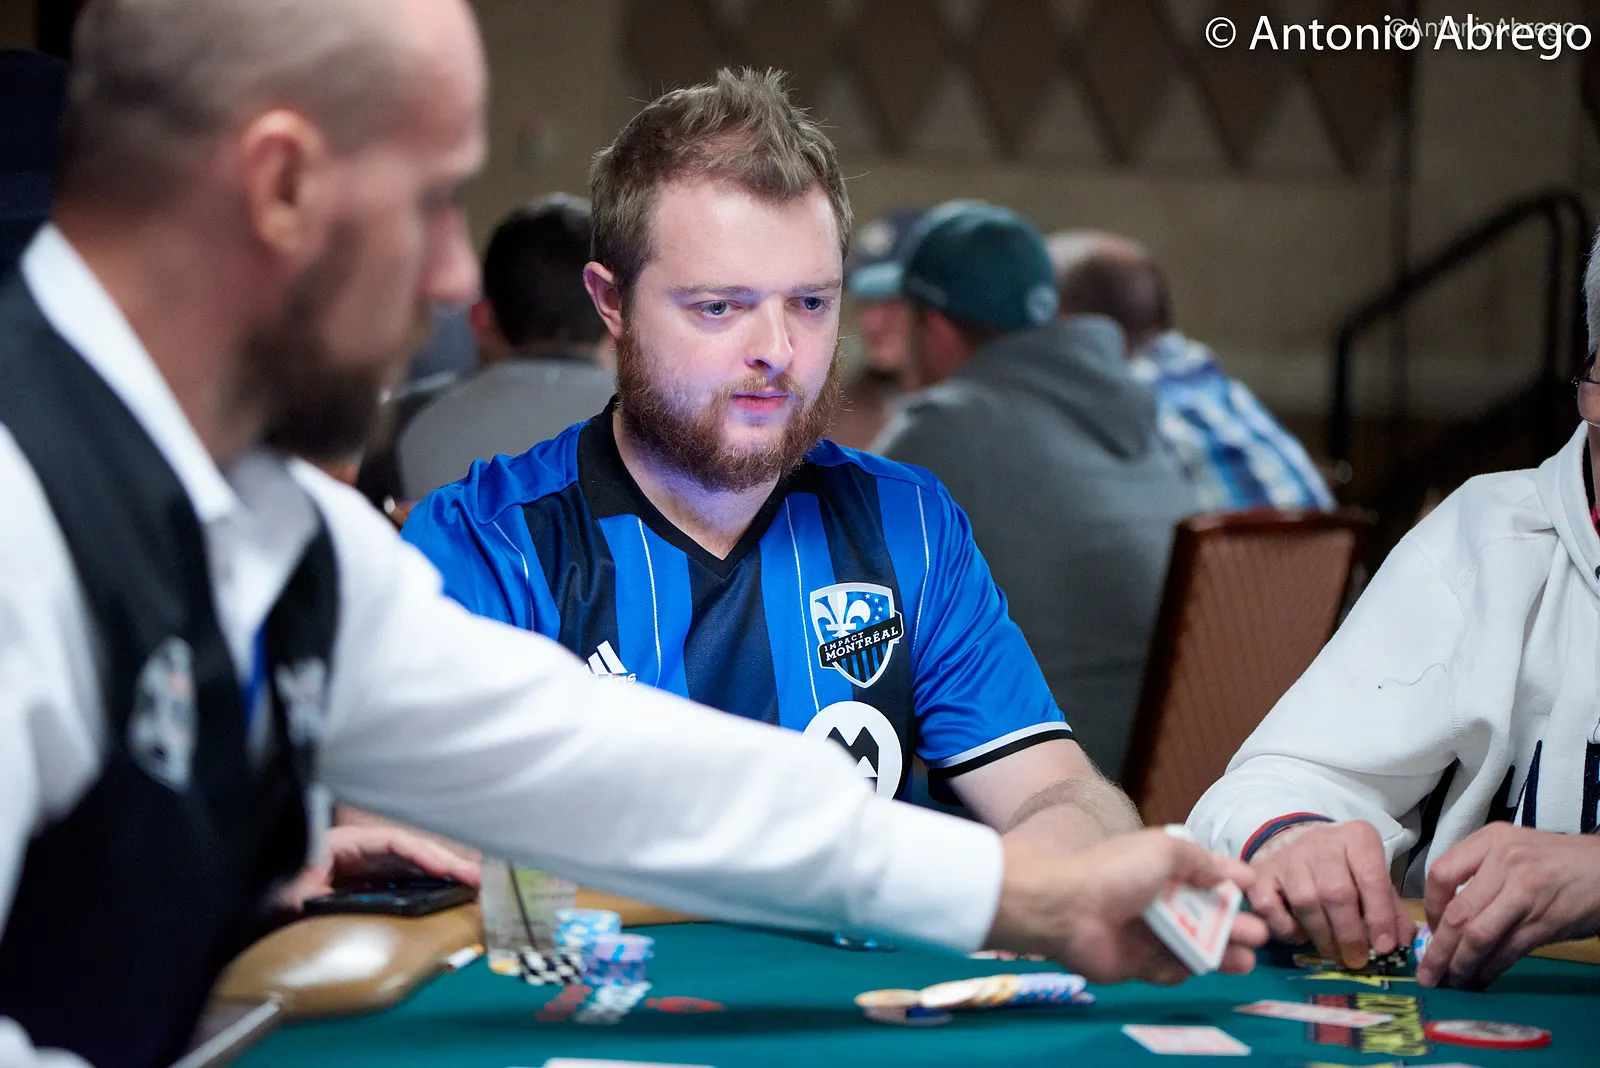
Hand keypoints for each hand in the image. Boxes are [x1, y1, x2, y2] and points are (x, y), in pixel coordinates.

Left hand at [276, 824, 482, 911]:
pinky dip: (426, 882)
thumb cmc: (265, 888)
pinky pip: (402, 878)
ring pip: (410, 863)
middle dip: (445, 861)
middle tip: (479, 878)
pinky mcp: (365, 882)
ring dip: (440, 871)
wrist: (250, 895)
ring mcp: (362, 866)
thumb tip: (336, 895)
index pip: (394, 842)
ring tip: (472, 882)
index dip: (427, 853)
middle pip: (410, 850)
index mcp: (341, 844)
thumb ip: (310, 893)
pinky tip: (446, 890)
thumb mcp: (285, 894)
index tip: (454, 869)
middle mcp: (356, 851)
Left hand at [987, 829, 1268, 984]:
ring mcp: (1146, 933)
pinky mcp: (1136, 964)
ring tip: (1246, 960)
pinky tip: (1200, 968)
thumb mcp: (1164, 851)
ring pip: (1191, 946)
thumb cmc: (1117, 872)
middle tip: (1261, 935)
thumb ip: (1199, 861)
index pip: (1202, 874)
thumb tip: (1231, 871)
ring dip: (1220, 953)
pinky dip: (1182, 969)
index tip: (1254, 888)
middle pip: (1203, 915)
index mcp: (1160, 867)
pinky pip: (1167, 970)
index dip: (1228, 881)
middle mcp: (1155, 900)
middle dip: (1233, 925)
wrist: (1067, 909)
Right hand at [1248, 820, 1409, 968]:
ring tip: (1332, 952)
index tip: (1384, 948)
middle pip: (1336, 893)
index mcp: (1356, 838)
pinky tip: (1299, 935)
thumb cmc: (1341, 865)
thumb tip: (1404, 943)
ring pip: (1305, 901)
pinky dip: (1285, 928)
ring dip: (1321, 935)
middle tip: (1356, 960)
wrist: (1294, 838)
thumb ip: (1388, 906)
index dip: (1380, 917)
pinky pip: (1269, 907)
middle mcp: (1321, 842)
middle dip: (1349, 933)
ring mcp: (1287, 856)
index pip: (1372, 878)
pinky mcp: (1260, 871)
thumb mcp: (1370, 875)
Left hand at [1419, 822, 1599, 988]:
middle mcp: (1504, 862)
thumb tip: (1444, 920)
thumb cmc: (1555, 862)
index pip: (1441, 874)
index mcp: (1490, 840)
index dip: (1431, 909)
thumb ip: (1479, 873)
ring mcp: (1525, 892)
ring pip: (1478, 935)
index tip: (1430, 931)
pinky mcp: (1545, 921)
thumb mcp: (1512, 849)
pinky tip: (1481, 979)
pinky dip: (1489, 969)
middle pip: (1457, 913)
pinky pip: (1507, 951)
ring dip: (1461, 965)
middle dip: (1438, 950)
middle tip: (1427, 973)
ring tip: (1452, 981)